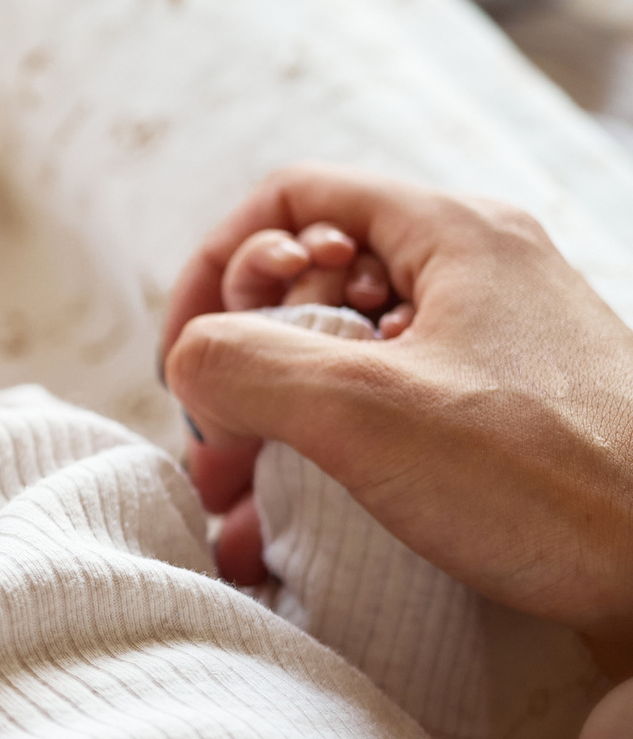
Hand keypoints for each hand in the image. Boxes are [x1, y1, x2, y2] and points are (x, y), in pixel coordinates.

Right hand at [160, 165, 632, 669]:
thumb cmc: (552, 483)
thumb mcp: (363, 411)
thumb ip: (242, 364)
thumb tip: (188, 365)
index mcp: (454, 235)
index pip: (291, 202)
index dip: (217, 266)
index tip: (187, 351)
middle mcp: (481, 275)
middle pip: (312, 280)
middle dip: (240, 362)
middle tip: (216, 445)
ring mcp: (501, 346)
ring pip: (346, 355)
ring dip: (273, 423)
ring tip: (239, 504)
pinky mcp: (515, 417)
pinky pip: (392, 413)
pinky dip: (329, 459)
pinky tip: (289, 536)